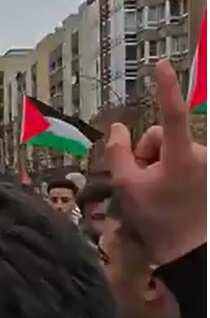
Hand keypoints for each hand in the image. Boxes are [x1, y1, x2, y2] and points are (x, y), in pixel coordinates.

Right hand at [106, 59, 206, 264]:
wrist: (190, 252)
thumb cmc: (157, 220)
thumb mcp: (126, 186)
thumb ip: (118, 152)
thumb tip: (118, 127)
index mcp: (181, 157)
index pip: (171, 114)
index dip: (166, 88)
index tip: (162, 65)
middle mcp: (200, 155)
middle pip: (160, 137)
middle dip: (146, 154)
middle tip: (141, 182)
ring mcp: (207, 164)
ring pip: (170, 149)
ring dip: (158, 164)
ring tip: (156, 192)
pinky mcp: (209, 171)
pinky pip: (183, 159)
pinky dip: (171, 171)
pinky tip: (170, 194)